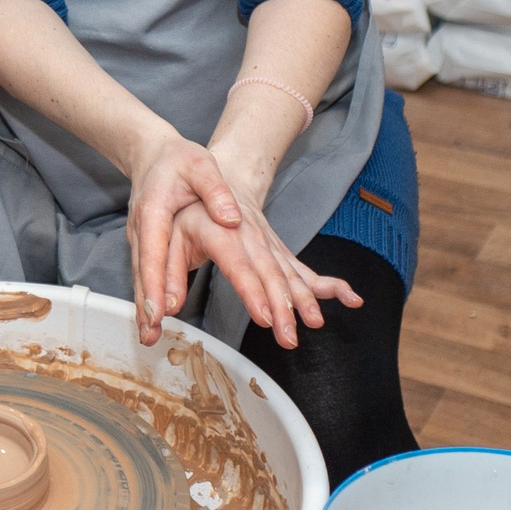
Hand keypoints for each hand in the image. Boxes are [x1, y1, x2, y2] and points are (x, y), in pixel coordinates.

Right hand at [125, 130, 247, 343]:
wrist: (153, 154)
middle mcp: (142, 229)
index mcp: (155, 210)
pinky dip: (148, 301)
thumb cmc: (179, 160)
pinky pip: (145, 278)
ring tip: (148, 337)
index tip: (162, 308)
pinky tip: (151, 323)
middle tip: (151, 334)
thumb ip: (215, 190)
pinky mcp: (145, 248)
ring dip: (144, 310)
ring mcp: (140, 240)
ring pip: (141, 279)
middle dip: (147, 305)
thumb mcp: (201, 164)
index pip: (155, 249)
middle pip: (143, 271)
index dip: (157, 281)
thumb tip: (232, 219)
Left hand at [165, 201, 360, 345]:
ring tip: (316, 323)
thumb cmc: (179, 207)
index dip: (253, 290)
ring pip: (289, 271)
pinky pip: (302, 269)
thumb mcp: (160, 230)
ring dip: (305, 298)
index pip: (237, 262)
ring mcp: (266, 240)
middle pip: (269, 271)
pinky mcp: (276, 248)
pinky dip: (328, 284)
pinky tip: (350, 299)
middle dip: (283, 306)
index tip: (267, 316)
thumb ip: (165, 270)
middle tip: (289, 337)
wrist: (205, 172)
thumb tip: (164, 307)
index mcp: (217, 228)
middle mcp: (248, 233)